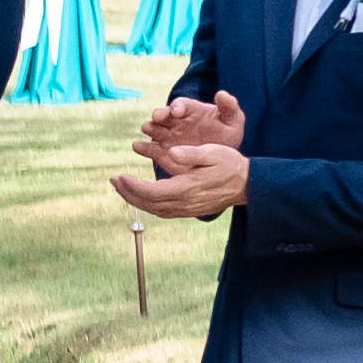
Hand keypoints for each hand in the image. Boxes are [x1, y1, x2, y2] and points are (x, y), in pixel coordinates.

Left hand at [108, 84, 248, 223]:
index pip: (152, 192)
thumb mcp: (214, 152)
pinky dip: (148, 205)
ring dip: (136, 200)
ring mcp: (187, 209)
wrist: (248, 185)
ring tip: (122, 187)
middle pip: (148, 204)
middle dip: (128, 193)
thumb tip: (171, 151)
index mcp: (187, 188)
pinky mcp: (190, 210)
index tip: (119, 176)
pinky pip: (163, 211)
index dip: (132, 187)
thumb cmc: (231, 165)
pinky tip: (142, 195)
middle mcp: (185, 203)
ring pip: (154, 210)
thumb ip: (192, 153)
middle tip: (114, 180)